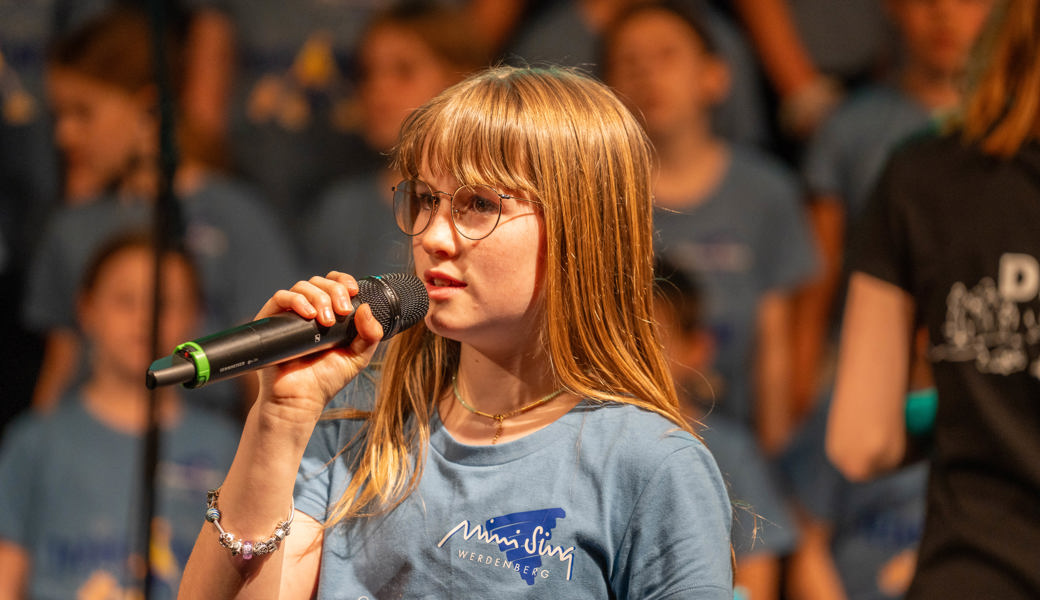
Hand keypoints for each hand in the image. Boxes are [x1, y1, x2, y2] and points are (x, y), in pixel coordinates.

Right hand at [252, 271, 384, 420]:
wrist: (299, 400)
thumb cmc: (325, 380)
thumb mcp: (357, 357)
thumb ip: (370, 335)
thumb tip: (366, 307)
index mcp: (328, 314)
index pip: (334, 284)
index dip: (343, 280)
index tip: (353, 291)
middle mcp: (308, 311)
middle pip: (319, 282)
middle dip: (335, 291)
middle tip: (342, 312)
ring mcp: (289, 316)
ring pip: (302, 286)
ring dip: (319, 297)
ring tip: (326, 321)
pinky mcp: (270, 321)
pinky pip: (280, 298)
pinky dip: (296, 300)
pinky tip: (309, 314)